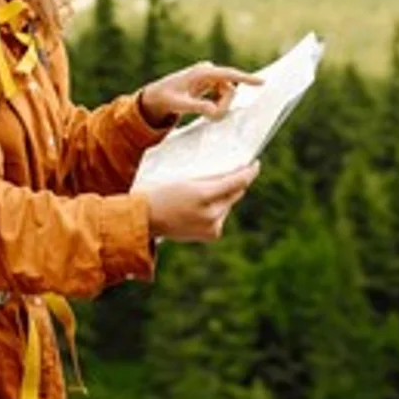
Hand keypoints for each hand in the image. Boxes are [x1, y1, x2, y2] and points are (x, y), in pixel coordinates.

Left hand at [138, 61, 262, 126]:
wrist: (156, 96)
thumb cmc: (166, 98)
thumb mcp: (180, 105)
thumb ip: (198, 107)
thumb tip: (216, 111)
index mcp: (201, 72)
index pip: (228, 74)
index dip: (245, 79)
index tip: (262, 82)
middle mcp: (207, 71)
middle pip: (229, 89)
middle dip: (223, 105)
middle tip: (210, 117)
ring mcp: (209, 77)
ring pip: (226, 94)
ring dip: (220, 106)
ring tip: (204, 114)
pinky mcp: (209, 84)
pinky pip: (221, 95)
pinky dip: (217, 105)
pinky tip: (207, 111)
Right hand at [141, 162, 260, 241]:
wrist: (144, 218)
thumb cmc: (160, 192)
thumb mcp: (184, 178)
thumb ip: (209, 178)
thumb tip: (230, 174)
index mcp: (204, 194)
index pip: (238, 181)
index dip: (249, 172)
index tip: (255, 164)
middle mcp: (212, 212)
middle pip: (235, 193)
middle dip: (235, 184)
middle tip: (232, 173)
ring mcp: (212, 225)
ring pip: (228, 205)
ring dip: (223, 198)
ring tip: (206, 193)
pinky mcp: (211, 235)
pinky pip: (221, 218)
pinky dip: (216, 211)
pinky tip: (201, 208)